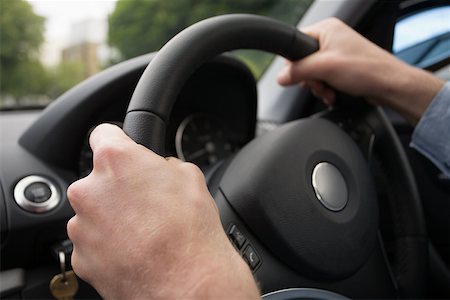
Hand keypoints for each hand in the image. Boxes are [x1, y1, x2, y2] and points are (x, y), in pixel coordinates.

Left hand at [67, 124, 258, 298]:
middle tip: (146, 202)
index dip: (118, 142)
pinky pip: (93, 242)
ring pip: (95, 213)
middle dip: (119, 187)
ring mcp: (82, 227)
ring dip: (113, 218)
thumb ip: (163, 165)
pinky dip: (109, 244)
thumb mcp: (189, 177)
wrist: (187, 283)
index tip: (123, 150)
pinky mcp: (82, 258)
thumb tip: (159, 169)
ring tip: (145, 232)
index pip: (103, 134)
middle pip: (98, 179)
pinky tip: (136, 251)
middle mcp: (90, 191)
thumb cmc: (191, 230)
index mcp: (115, 161)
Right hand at [278, 18, 443, 123]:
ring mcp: (336, 53)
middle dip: (309, 79)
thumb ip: (298, 71)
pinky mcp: (341, 67)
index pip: (295, 43)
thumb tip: (281, 77)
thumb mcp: (324, 68)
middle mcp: (331, 39)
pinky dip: (325, 89)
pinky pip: (322, 78)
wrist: (389, 85)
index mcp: (326, 29)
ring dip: (317, 86)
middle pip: (302, 61)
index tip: (301, 75)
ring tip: (328, 91)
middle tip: (319, 84)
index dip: (295, 63)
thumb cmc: (366, 69)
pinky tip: (332, 94)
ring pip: (312, 73)